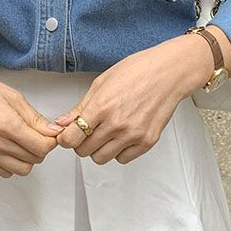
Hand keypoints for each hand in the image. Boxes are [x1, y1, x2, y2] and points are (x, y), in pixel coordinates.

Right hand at [0, 56, 64, 177]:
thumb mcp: (14, 98)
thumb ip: (35, 119)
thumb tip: (53, 132)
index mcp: (6, 125)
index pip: (42, 148)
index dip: (50, 141)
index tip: (50, 135)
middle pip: (34, 160)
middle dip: (40, 148)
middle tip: (36, 135)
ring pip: (21, 170)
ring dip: (27, 158)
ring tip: (22, 142)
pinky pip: (4, 172)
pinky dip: (11, 163)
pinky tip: (8, 148)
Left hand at [52, 35, 214, 163]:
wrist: (169, 73)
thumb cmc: (138, 71)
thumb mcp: (101, 83)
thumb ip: (80, 107)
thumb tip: (62, 123)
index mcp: (102, 107)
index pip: (71, 138)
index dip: (65, 138)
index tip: (67, 135)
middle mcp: (117, 124)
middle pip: (84, 151)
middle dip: (81, 143)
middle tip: (87, 131)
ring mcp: (133, 135)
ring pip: (101, 158)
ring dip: (98, 149)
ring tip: (105, 133)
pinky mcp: (147, 142)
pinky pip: (122, 159)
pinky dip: (118, 151)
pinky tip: (121, 136)